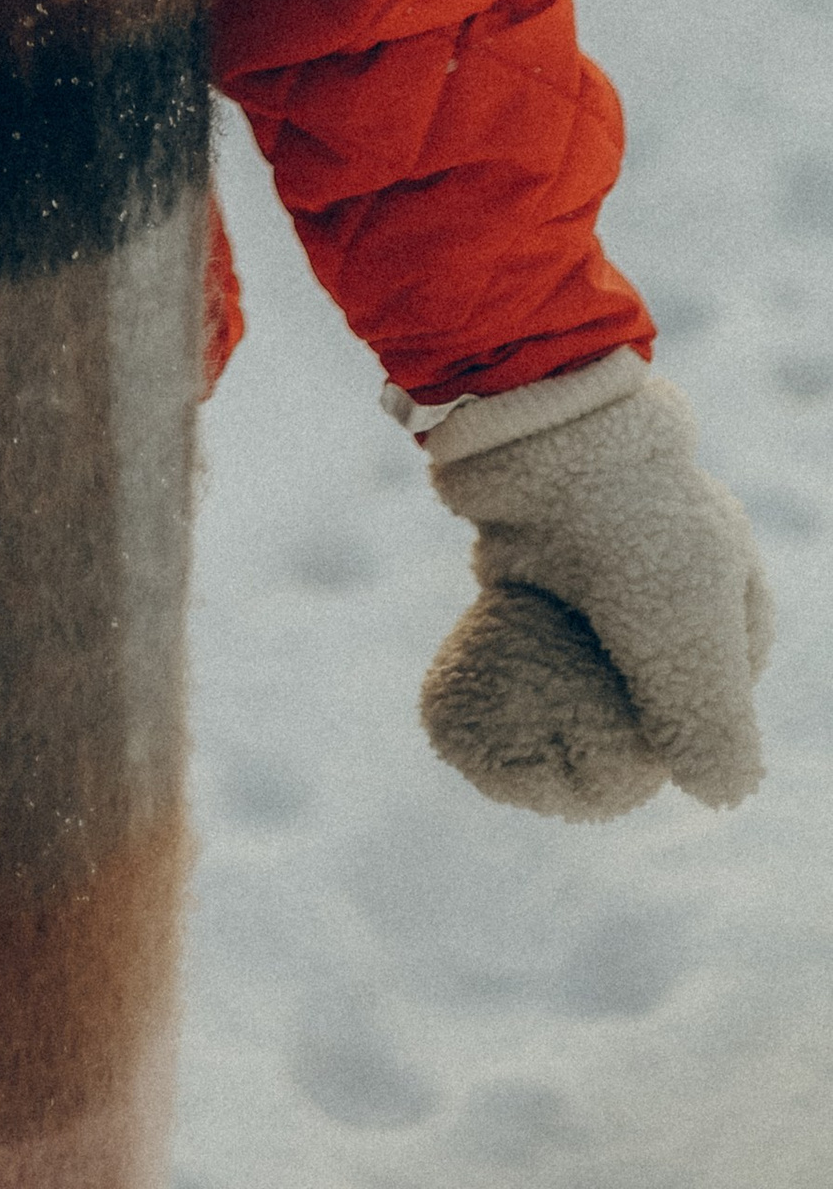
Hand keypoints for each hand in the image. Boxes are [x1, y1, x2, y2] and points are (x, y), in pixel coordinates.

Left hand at [420, 373, 770, 819]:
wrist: (535, 424)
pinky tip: (485, 696)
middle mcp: (673, 579)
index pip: (710, 702)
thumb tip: (722, 793)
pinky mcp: (541, 549)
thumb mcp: (686, 635)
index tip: (618, 772)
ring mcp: (603, 561)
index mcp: (731, 596)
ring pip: (583, 654)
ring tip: (511, 742)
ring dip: (553, 696)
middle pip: (642, 680)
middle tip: (551, 764)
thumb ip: (709, 721)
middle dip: (601, 727)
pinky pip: (533, 622)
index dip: (668, 747)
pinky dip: (515, 659)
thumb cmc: (632, 529)